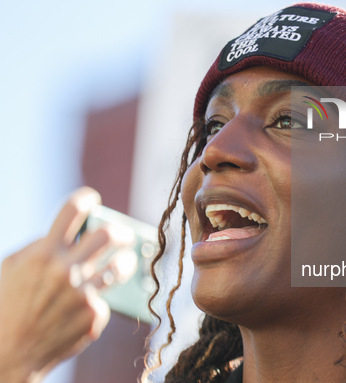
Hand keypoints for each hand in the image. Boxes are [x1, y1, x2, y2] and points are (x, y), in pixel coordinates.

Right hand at [0, 187, 131, 382]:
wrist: (8, 354)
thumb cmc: (7, 306)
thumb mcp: (12, 268)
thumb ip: (40, 246)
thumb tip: (73, 233)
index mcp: (44, 254)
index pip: (72, 210)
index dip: (85, 198)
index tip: (92, 199)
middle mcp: (66, 270)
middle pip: (108, 234)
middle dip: (120, 231)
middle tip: (123, 234)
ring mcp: (82, 293)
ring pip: (119, 266)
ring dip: (126, 262)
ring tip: (126, 261)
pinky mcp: (93, 315)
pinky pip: (103, 300)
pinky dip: (95, 302)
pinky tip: (84, 309)